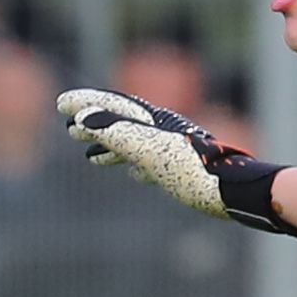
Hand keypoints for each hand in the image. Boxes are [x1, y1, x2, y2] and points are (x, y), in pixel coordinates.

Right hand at [57, 87, 296, 238]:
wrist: (235, 192)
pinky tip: (135, 176)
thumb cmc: (192, 171)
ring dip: (112, 148)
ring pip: (137, 145)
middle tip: (70, 129)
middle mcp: (164, 131)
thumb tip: (84, 117)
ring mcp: (176, 150)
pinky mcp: (187, 170)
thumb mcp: (147, 150)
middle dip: (95, 125)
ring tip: (92, 158)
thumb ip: (115, 131)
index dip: (85, 104)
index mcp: (153, 122)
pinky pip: (154, 163)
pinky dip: (136, 165)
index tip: (62, 103)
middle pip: (123, 123)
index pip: (112, 106)